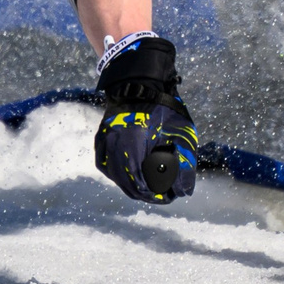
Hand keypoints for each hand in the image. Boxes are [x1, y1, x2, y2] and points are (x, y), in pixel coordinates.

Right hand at [94, 34, 200, 203]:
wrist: (141, 85)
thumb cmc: (165, 110)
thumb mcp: (180, 134)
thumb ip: (183, 163)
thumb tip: (182, 191)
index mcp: (135, 146)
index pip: (143, 185)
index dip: (157, 195)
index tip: (168, 197)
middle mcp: (115, 148)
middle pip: (129, 185)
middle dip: (146, 193)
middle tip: (160, 196)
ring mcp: (105, 145)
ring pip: (117, 178)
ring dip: (132, 186)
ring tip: (148, 188)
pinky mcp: (100, 142)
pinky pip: (108, 167)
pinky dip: (120, 175)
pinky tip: (132, 176)